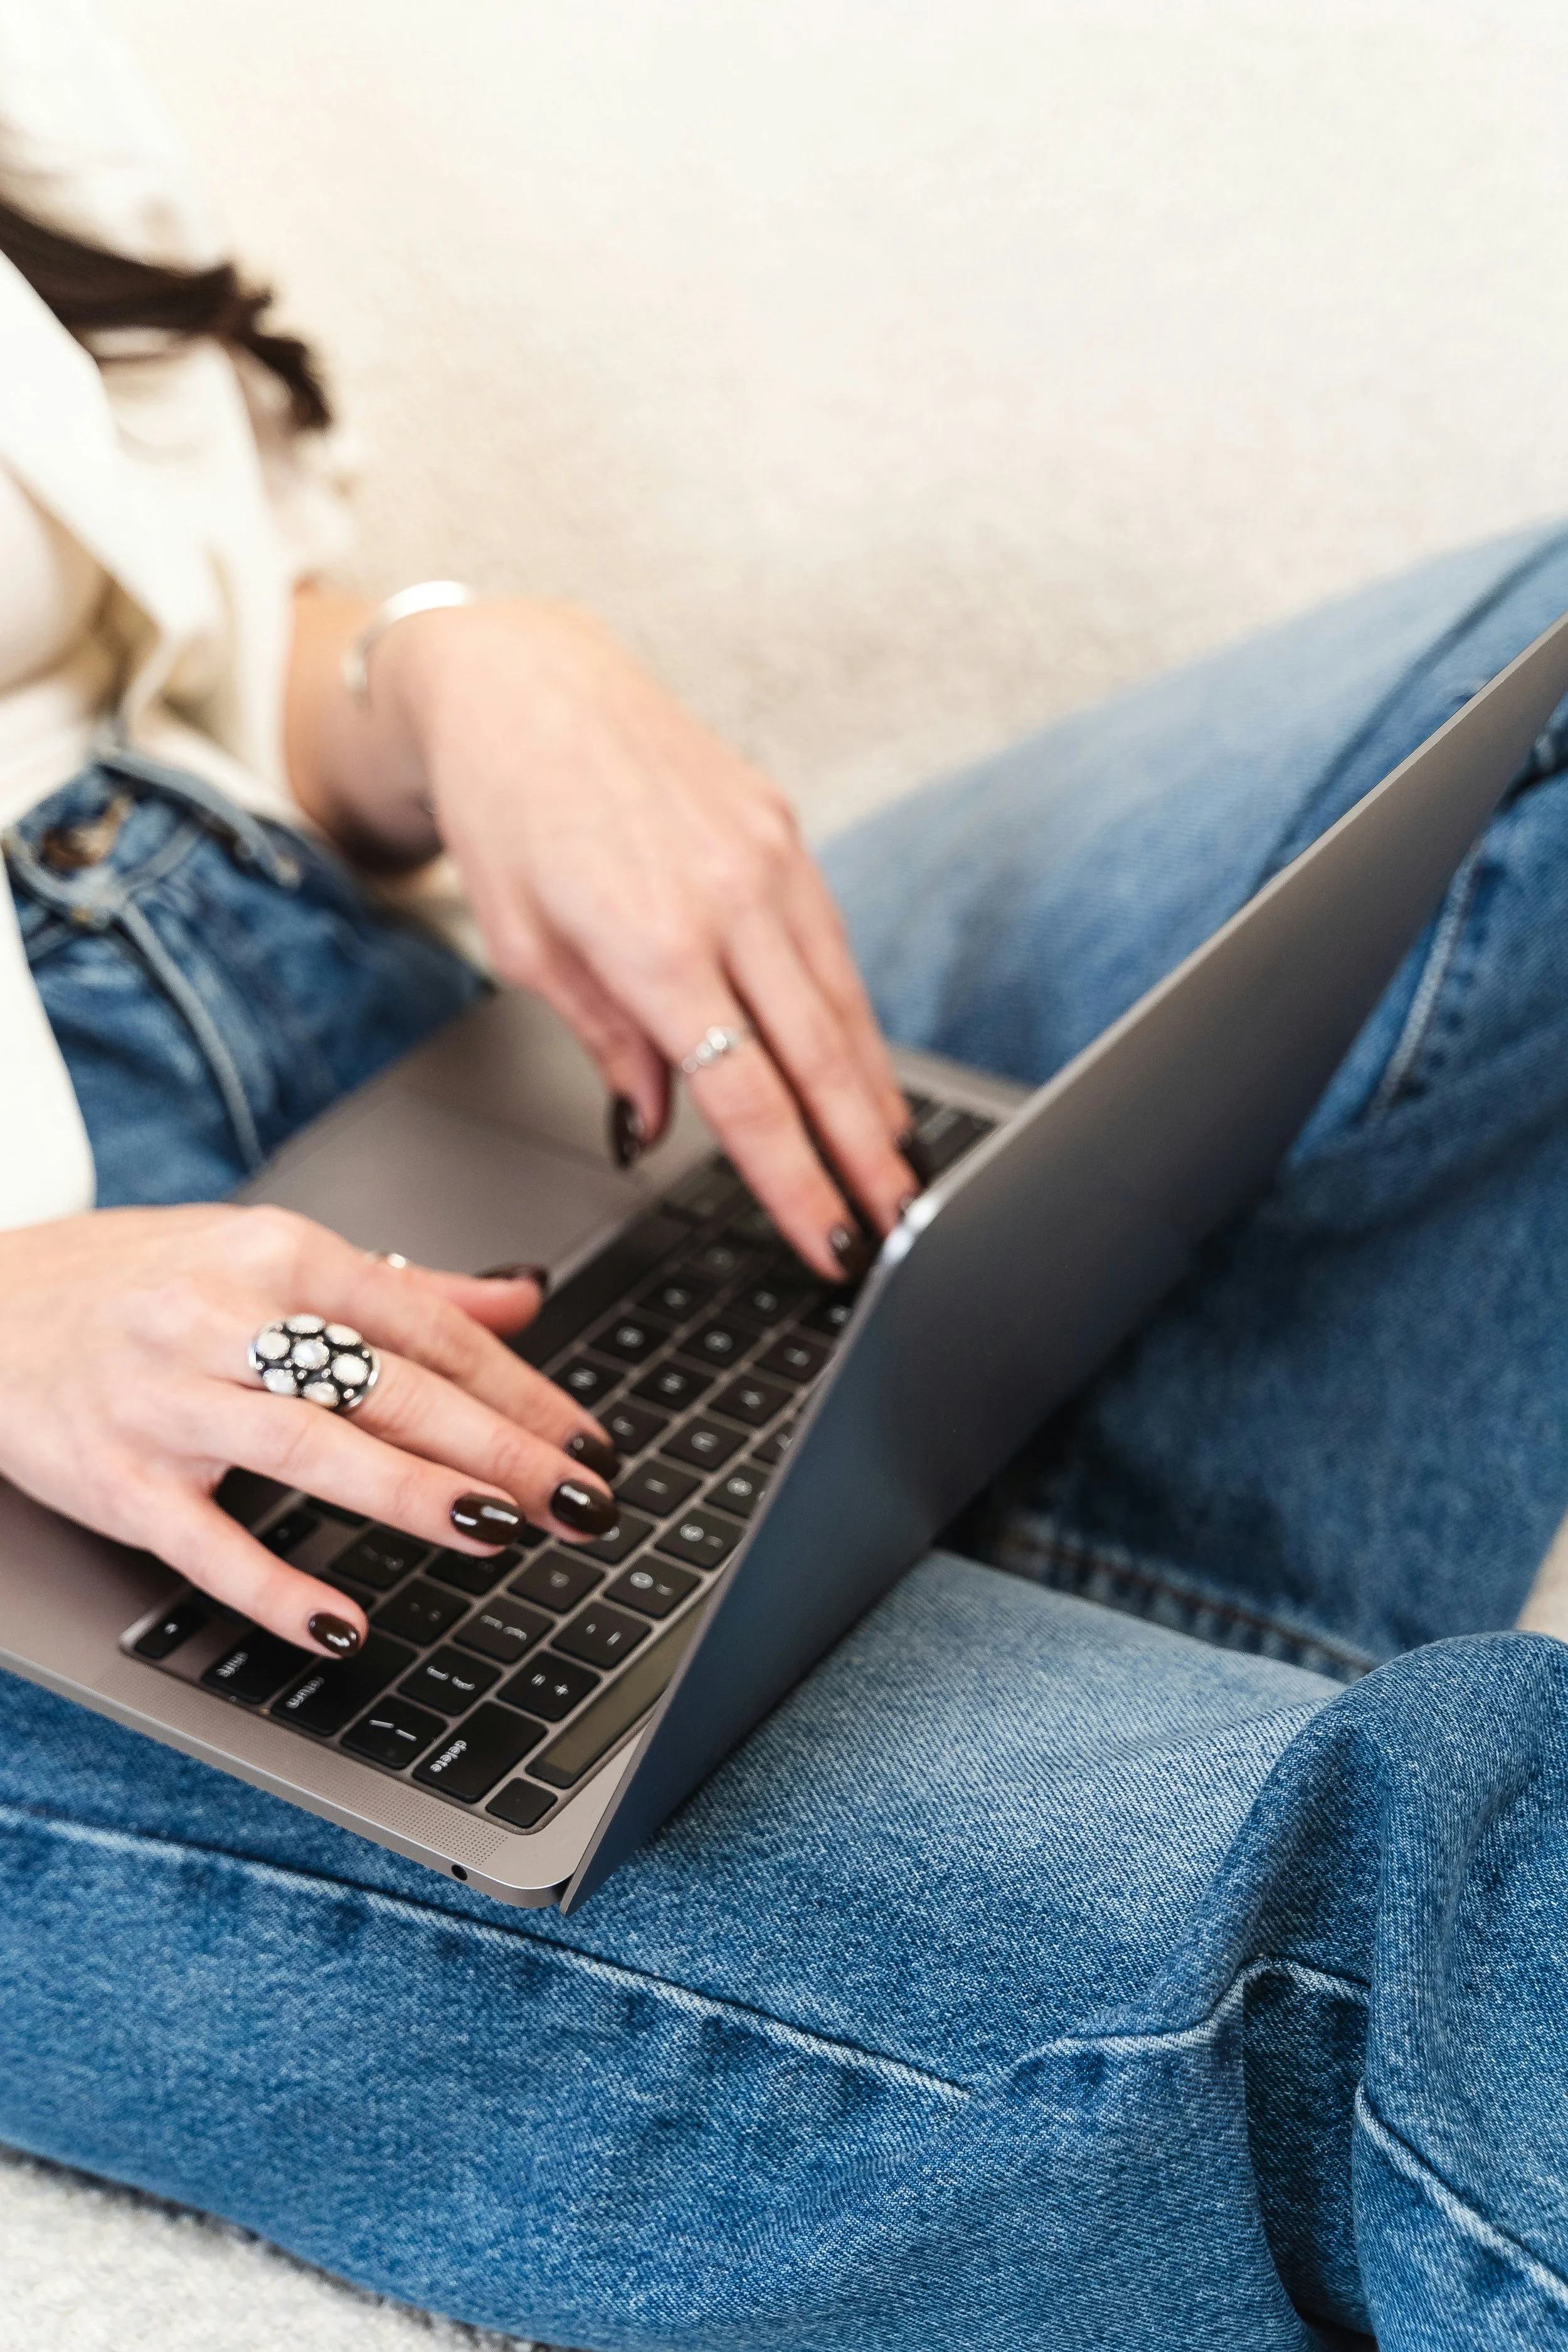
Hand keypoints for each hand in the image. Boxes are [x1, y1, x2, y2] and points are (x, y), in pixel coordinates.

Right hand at [0, 1205, 621, 1657]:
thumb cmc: (141, 1284)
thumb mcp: (271, 1257)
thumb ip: (405, 1288)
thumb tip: (526, 1296)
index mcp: (278, 1253)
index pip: (425, 1325)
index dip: (520, 1385)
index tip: (587, 1440)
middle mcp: (224, 1319)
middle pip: (384, 1384)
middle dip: (497, 1444)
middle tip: (581, 1497)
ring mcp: (167, 1401)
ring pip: (308, 1448)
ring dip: (412, 1494)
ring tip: (500, 1532)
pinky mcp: (117, 1480)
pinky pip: (207, 1543)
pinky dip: (276, 1589)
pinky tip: (344, 1624)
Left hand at [290, 593, 918, 1277]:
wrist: (525, 679)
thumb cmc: (506, 809)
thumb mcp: (524, 945)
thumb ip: (603, 1039)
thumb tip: (655, 1121)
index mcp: (652, 939)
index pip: (745, 1092)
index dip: (792, 1179)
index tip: (825, 1239)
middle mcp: (728, 897)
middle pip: (818, 1057)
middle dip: (863, 1157)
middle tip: (898, 1228)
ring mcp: (768, 856)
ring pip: (844, 1003)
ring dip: (874, 1096)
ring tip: (900, 1168)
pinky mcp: (783, 827)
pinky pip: (831, 945)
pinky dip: (857, 1019)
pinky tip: (866, 1069)